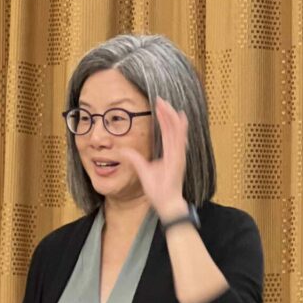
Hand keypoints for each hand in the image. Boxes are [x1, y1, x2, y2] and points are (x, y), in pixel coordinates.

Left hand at [120, 97, 189, 219]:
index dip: (163, 119)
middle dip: (166, 113)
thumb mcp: (142, 170)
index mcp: (169, 153)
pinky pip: (179, 141)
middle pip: (172, 128)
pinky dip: (180, 128)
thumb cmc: (159, 190)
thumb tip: (122, 151)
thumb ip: (134, 159)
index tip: (158, 107)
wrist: (166, 203)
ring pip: (176, 130)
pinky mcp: (179, 159)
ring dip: (171, 116)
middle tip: (160, 99)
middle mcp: (175, 152)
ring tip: (165, 103)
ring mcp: (178, 155)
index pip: (166, 131)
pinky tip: (180, 117)